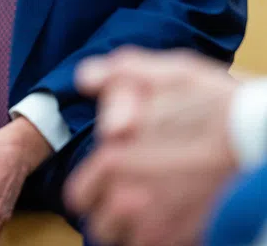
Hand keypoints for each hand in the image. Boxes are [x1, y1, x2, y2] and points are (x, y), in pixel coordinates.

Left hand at [64, 48, 239, 245]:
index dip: (91, 190)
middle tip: (128, 202)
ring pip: (130, 242)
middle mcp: (130, 199)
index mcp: (114, 160)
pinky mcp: (191, 240)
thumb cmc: (222, 107)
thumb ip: (119, 74)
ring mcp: (161, 226)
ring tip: (153, 213)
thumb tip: (86, 79)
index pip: (79, 195)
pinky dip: (166, 238)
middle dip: (110, 215)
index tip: (103, 186)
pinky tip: (178, 219)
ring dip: (136, 231)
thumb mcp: (169, 73)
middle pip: (102, 227)